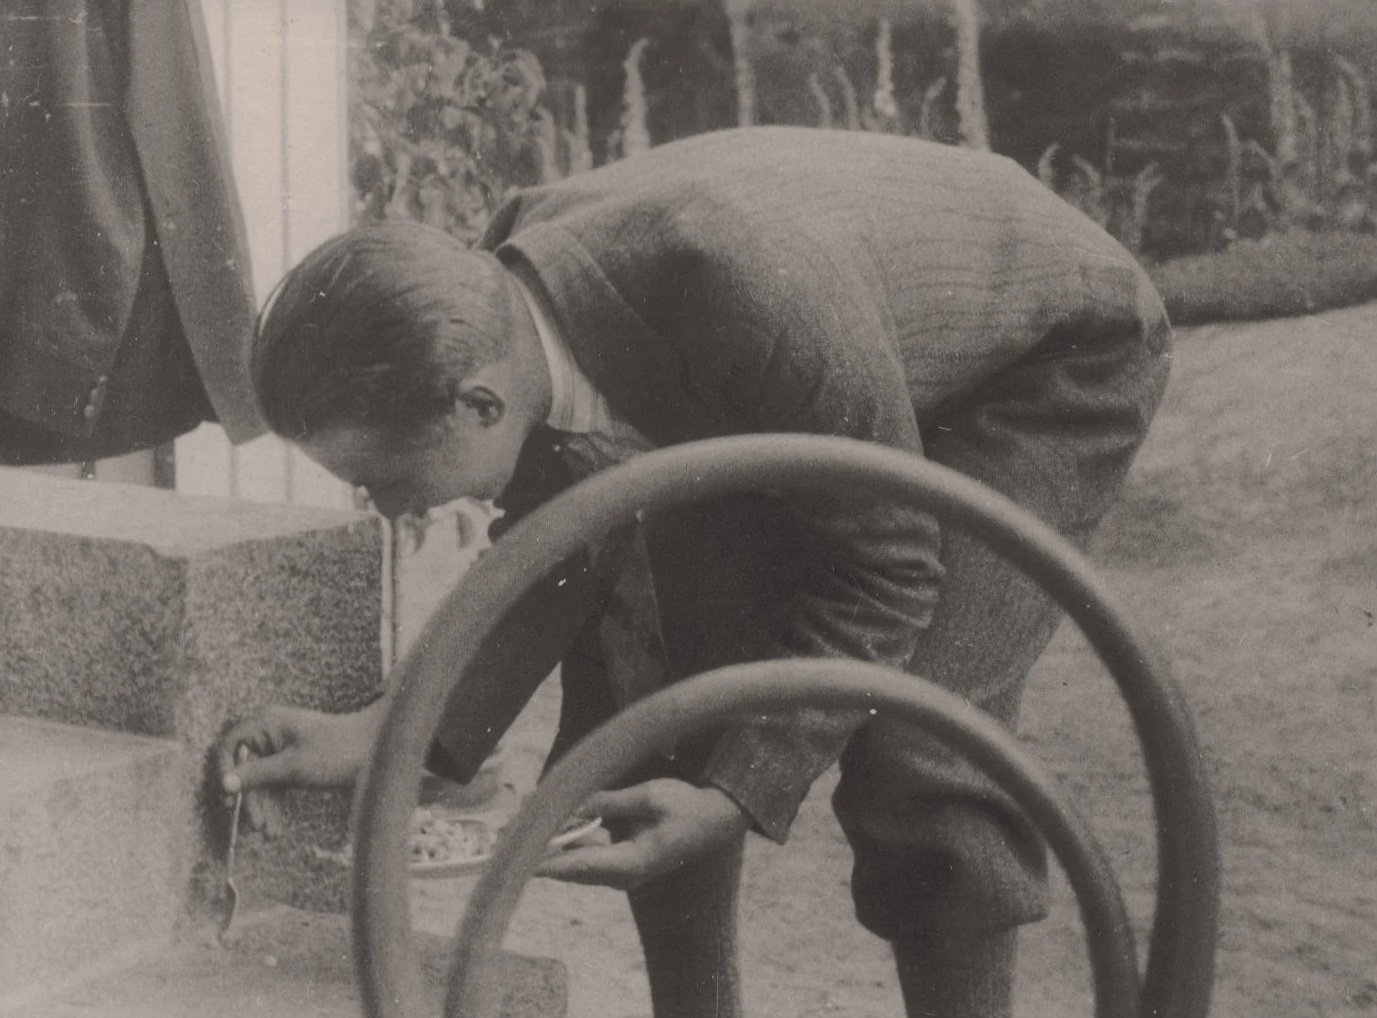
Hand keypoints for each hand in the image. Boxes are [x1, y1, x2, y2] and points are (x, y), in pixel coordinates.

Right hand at [218, 701, 384, 829]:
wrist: (378, 751)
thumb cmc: (338, 750)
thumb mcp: (295, 766)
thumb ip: (258, 774)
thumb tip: (224, 783)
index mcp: (267, 722)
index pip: (230, 745)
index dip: (225, 770)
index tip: (229, 798)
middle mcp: (270, 732)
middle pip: (245, 768)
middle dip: (250, 799)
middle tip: (258, 827)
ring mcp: (281, 749)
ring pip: (260, 781)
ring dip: (263, 807)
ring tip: (270, 834)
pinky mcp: (292, 764)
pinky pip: (275, 786)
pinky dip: (275, 805)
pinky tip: (276, 828)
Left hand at [533, 778, 750, 890]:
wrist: (716, 820)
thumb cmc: (688, 808)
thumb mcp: (648, 797)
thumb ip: (606, 802)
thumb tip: (570, 803)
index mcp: (630, 865)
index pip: (575, 866)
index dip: (541, 862)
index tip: (513, 861)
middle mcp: (621, 875)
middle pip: (569, 866)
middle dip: (538, 849)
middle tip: (503, 832)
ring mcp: (621, 870)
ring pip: (575, 860)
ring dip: (551, 842)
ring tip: (517, 824)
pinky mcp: (622, 860)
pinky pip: (587, 852)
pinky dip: (568, 837)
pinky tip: (549, 820)